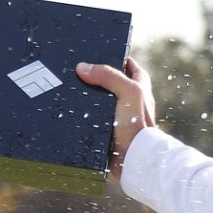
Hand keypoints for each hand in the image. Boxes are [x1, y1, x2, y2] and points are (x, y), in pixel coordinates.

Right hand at [74, 57, 157, 178]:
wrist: (133, 160)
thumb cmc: (138, 125)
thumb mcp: (128, 91)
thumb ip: (108, 76)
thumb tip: (83, 68)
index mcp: (140, 88)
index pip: (129, 66)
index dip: (118, 58)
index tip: (101, 53)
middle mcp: (131, 102)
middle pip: (112, 83)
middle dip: (97, 78)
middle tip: (80, 72)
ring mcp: (120, 118)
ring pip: (102, 103)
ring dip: (89, 99)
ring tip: (72, 91)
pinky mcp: (109, 132)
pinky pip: (95, 120)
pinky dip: (86, 117)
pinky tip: (74, 114)